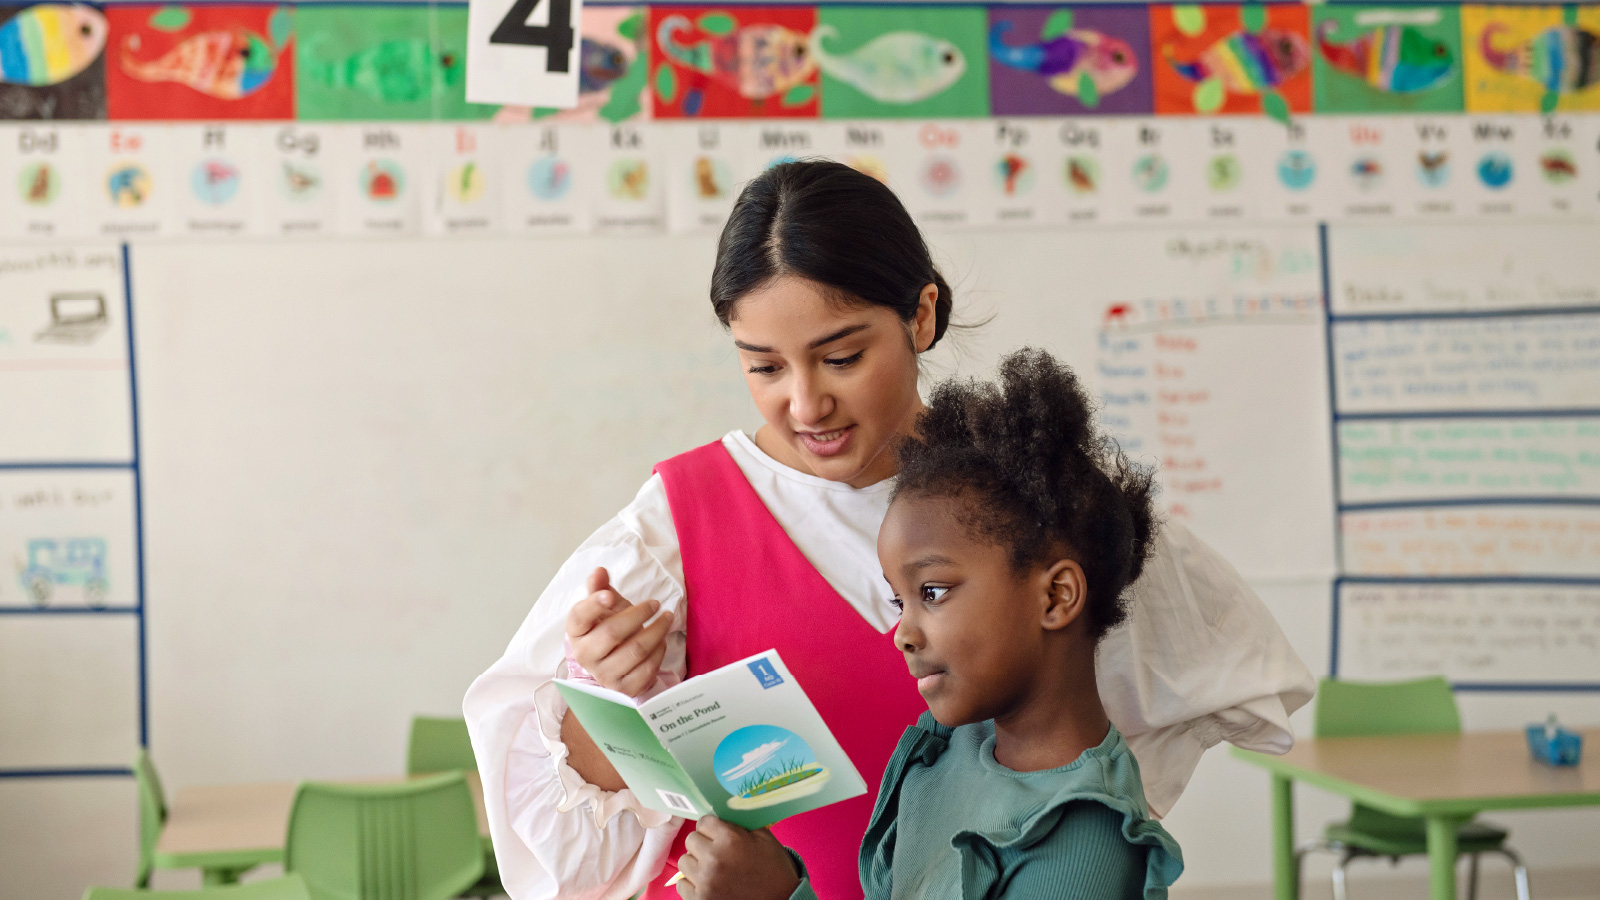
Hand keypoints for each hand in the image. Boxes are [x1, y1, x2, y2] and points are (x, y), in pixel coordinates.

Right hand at [565, 567, 673, 696]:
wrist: (613, 663)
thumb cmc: (608, 629)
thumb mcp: (604, 607)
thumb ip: (600, 588)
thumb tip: (599, 571)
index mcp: (576, 631)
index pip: (579, 617)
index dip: (593, 605)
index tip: (609, 596)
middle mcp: (585, 655)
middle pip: (611, 633)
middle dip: (638, 615)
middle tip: (655, 604)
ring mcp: (604, 674)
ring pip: (635, 651)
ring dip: (656, 631)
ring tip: (667, 618)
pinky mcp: (624, 688)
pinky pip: (647, 669)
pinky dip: (659, 652)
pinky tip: (662, 640)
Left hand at [675, 817, 799, 899]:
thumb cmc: (773, 870)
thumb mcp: (764, 838)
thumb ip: (740, 824)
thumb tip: (722, 815)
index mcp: (730, 839)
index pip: (703, 822)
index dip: (712, 828)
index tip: (718, 835)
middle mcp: (714, 858)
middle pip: (691, 840)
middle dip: (703, 845)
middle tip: (717, 854)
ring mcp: (705, 882)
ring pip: (684, 862)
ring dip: (697, 864)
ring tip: (713, 870)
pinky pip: (683, 885)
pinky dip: (694, 884)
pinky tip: (710, 885)